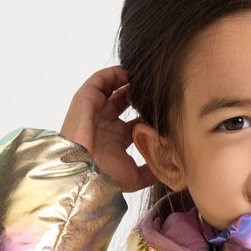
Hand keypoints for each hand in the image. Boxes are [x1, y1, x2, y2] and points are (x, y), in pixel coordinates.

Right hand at [60, 65, 155, 192]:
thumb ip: (150, 172)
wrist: (83, 168)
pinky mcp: (87, 98)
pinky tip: (129, 72)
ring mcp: (96, 110)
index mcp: (117, 140)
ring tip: (143, 77)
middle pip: (123, 104)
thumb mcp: (135, 177)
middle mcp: (106, 124)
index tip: (163, 110)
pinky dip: (113, 73)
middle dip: (138, 96)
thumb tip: (167, 169)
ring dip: (127, 82)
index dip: (148, 116)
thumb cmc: (107, 174)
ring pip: (112, 89)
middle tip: (153, 91)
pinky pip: (100, 80)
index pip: (135, 123)